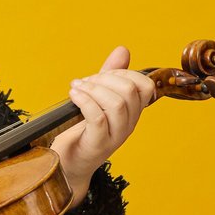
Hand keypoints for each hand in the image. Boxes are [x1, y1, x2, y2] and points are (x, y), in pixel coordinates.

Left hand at [49, 46, 156, 188]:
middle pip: (129, 91)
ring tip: (76, 88)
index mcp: (132, 112)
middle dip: (104, 78)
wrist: (69, 164)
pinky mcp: (98, 144)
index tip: (101, 75)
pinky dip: (84, 101)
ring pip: (116, 103)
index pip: (145, 86)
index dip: (123, 73)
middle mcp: (128, 124)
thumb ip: (110, 76)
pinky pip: (97, 118)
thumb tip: (123, 50)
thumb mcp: (98, 98)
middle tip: (85, 82)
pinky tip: (73, 95)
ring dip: (92, 89)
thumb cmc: (83, 130)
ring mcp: (115, 136)